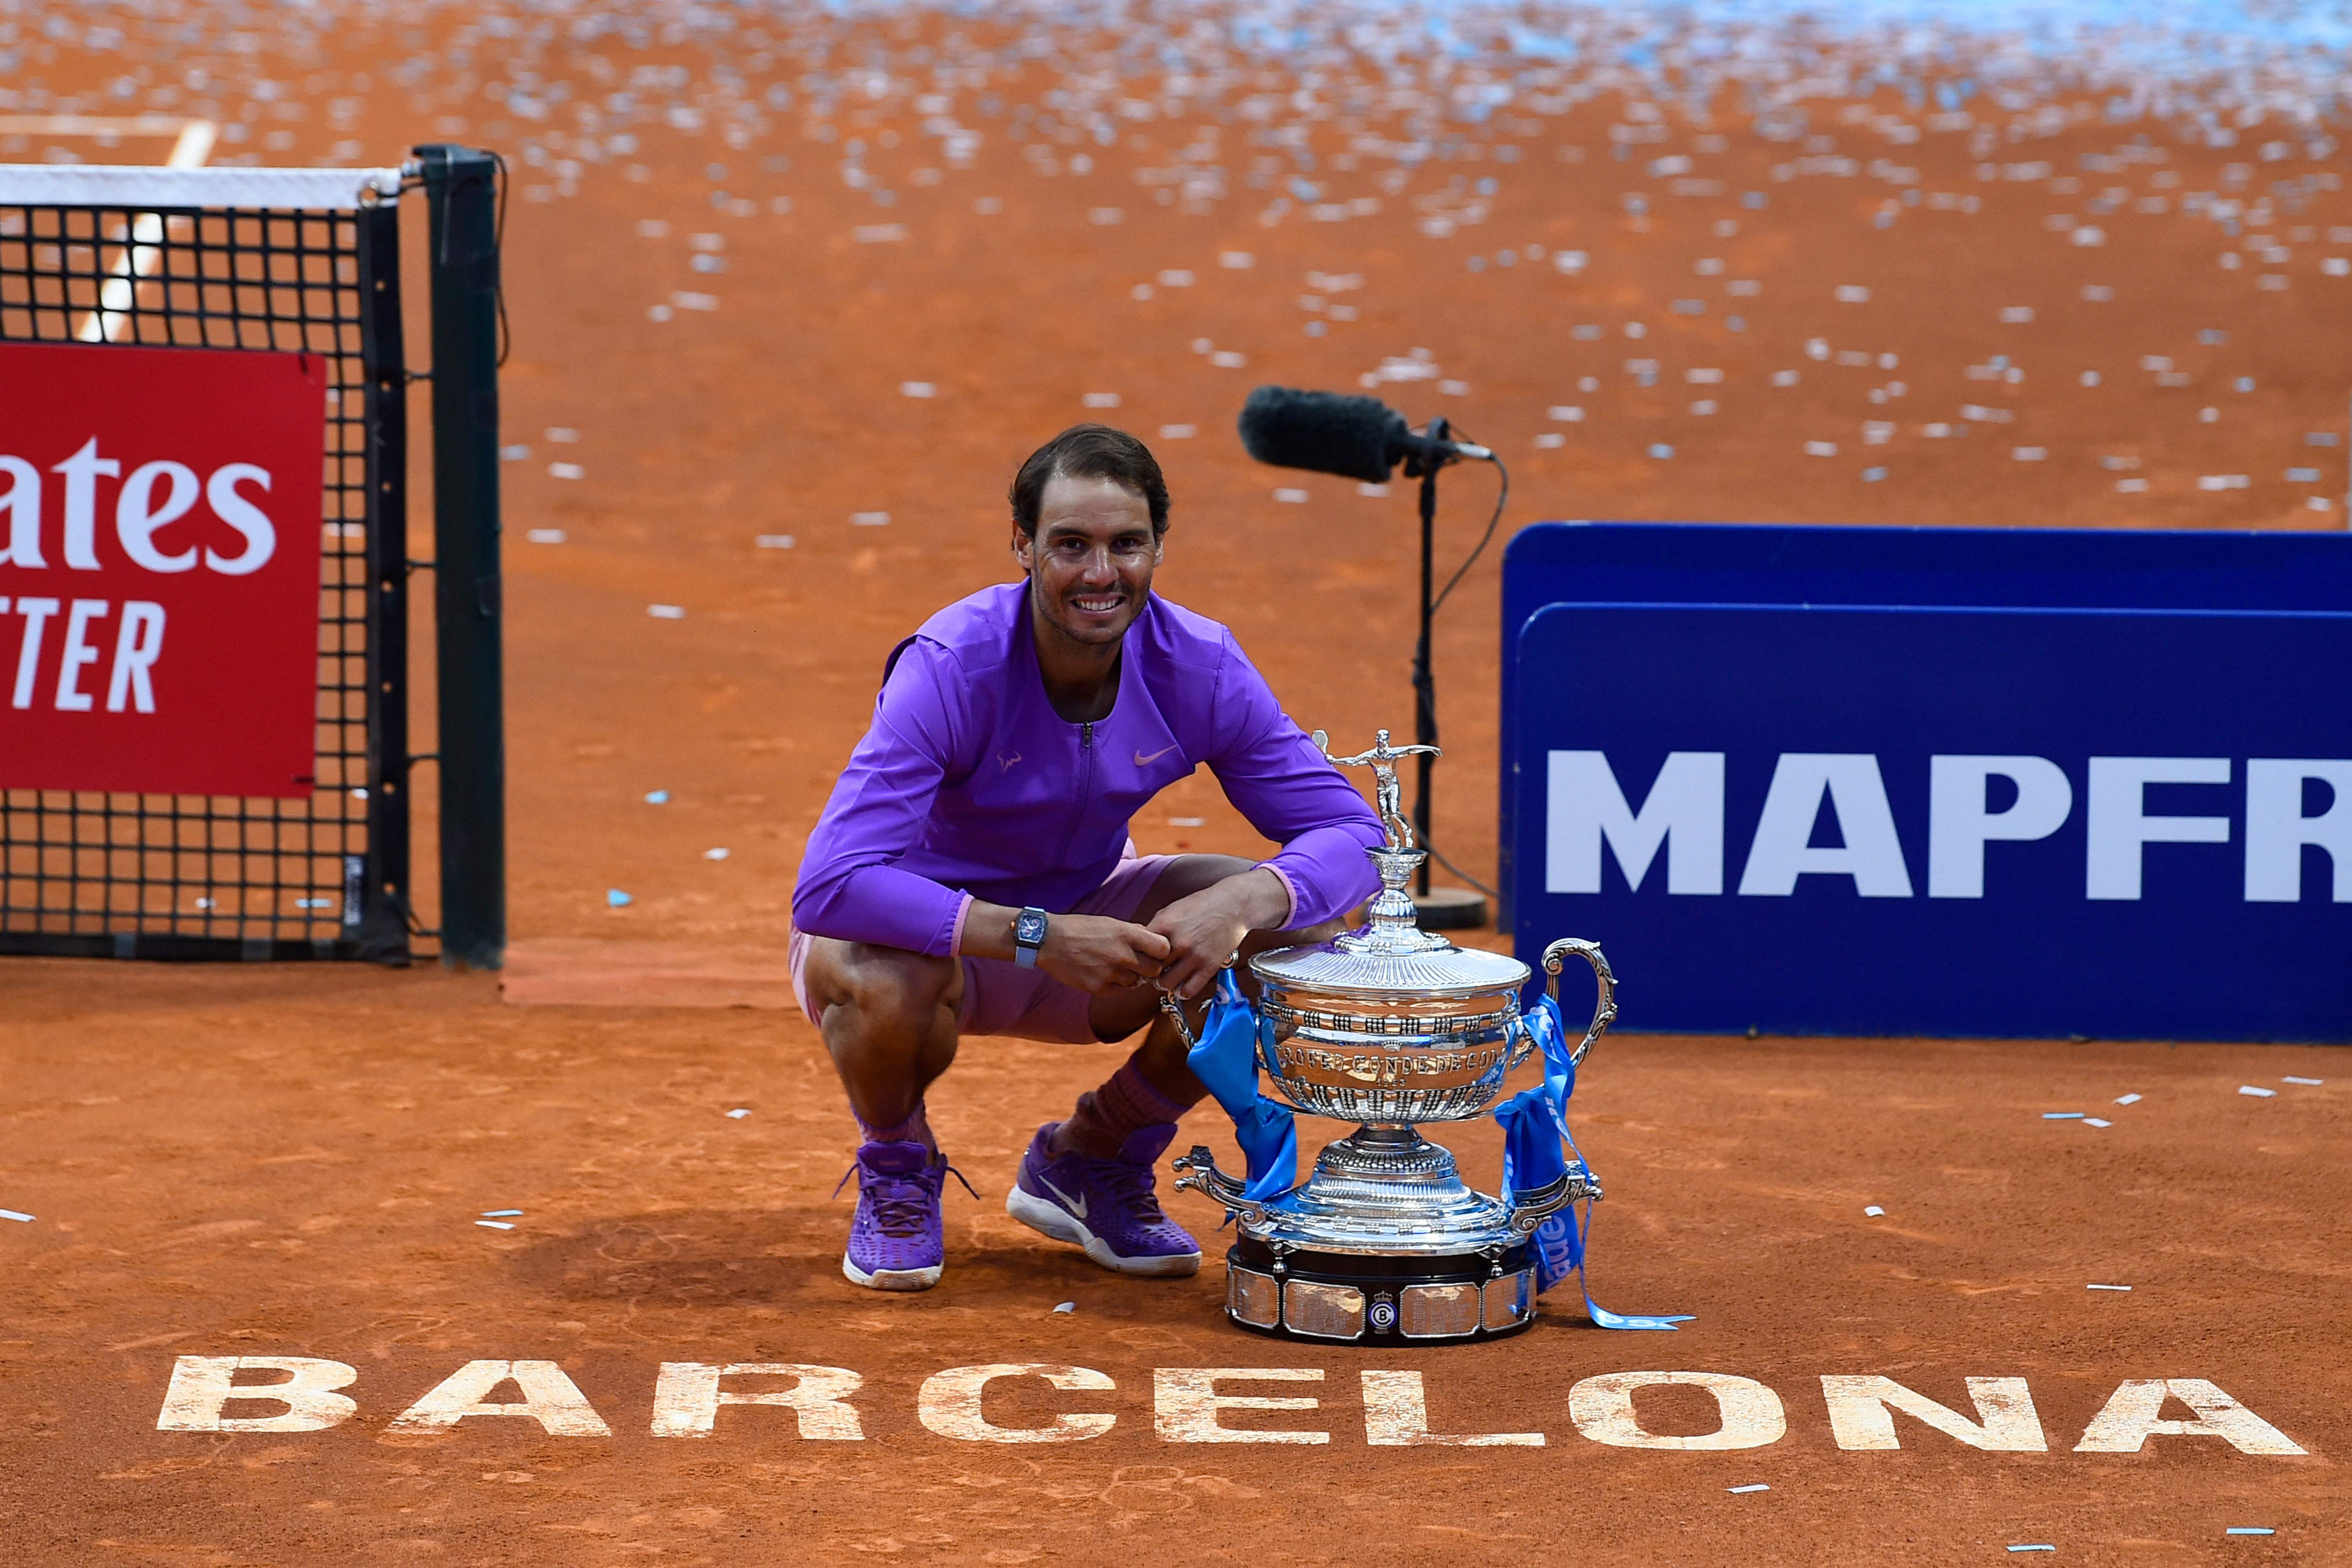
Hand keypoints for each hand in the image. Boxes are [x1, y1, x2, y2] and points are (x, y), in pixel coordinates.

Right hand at [1037, 914, 1172, 995]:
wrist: (1049, 940)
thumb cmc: (1082, 928)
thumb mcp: (1111, 922)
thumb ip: (1134, 932)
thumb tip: (1154, 940)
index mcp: (1127, 934)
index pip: (1163, 948)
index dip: (1162, 951)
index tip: (1155, 952)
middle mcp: (1121, 955)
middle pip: (1154, 970)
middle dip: (1151, 968)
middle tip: (1141, 964)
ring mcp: (1109, 973)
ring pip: (1136, 983)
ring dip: (1130, 977)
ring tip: (1114, 966)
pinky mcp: (1097, 988)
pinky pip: (1118, 991)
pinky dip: (1115, 985)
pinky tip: (1102, 973)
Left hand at [1147, 868, 1288, 999]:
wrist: (1234, 905)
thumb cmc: (1203, 904)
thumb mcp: (1173, 908)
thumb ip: (1156, 926)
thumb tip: (1141, 943)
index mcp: (1164, 925)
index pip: (1140, 950)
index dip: (1138, 957)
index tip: (1142, 959)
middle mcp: (1178, 941)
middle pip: (1151, 969)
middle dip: (1150, 972)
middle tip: (1154, 972)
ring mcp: (1194, 955)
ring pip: (1166, 983)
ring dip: (1165, 983)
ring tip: (1168, 978)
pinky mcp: (1209, 966)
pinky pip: (1189, 990)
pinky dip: (1183, 992)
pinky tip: (1183, 986)